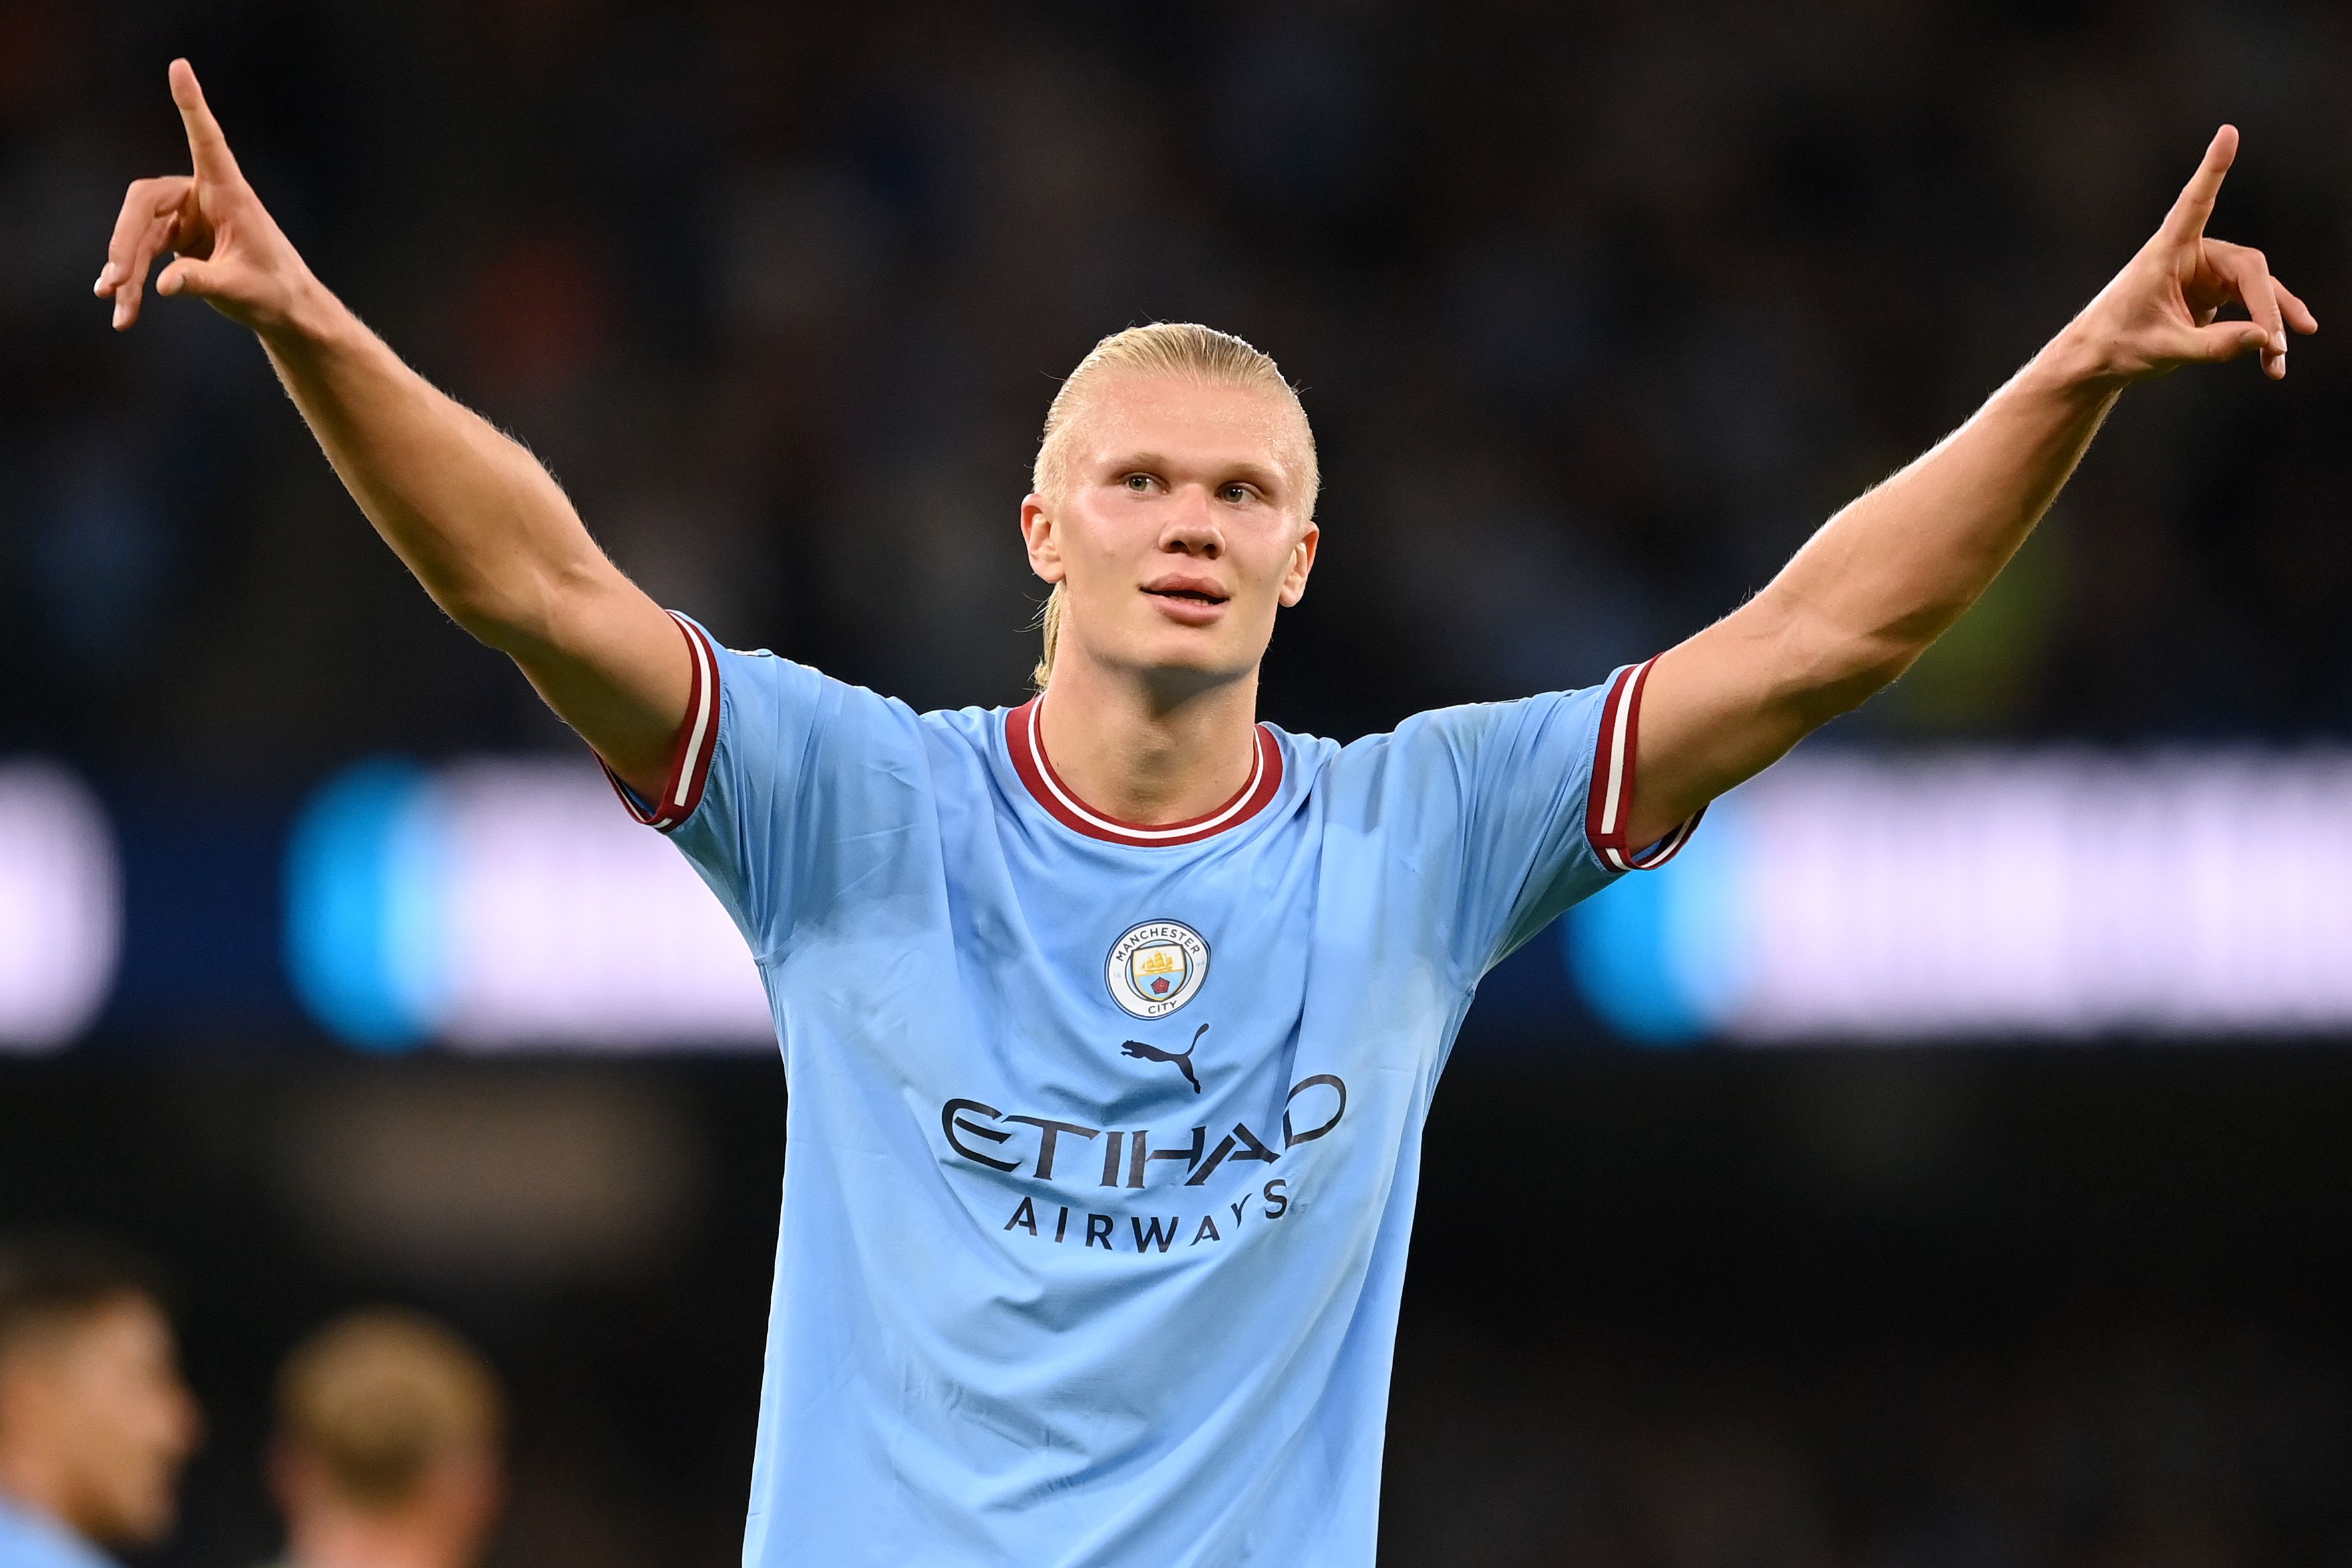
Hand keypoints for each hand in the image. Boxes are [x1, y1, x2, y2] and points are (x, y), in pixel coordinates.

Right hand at [94, 59, 315, 334]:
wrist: (285, 311)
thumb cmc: (275, 293)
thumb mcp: (240, 290)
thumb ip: (202, 283)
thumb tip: (161, 285)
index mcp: (230, 193)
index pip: (207, 142)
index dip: (192, 106)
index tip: (180, 66)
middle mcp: (204, 196)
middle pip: (146, 203)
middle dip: (126, 241)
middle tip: (116, 279)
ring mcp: (187, 217)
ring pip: (139, 233)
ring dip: (126, 269)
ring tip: (116, 305)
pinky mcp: (177, 238)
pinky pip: (143, 252)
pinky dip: (133, 279)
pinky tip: (121, 306)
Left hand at [2059, 126, 2317, 384]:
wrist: (2098, 360)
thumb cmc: (2117, 346)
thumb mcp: (2164, 350)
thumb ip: (2214, 346)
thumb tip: (2267, 339)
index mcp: (2166, 252)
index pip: (2195, 204)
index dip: (2213, 169)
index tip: (2227, 132)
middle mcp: (2189, 253)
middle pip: (2249, 269)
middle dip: (2267, 308)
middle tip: (2277, 345)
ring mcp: (2204, 272)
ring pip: (2255, 290)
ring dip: (2268, 325)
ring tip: (2277, 364)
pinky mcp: (2212, 291)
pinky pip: (2248, 306)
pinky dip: (2259, 332)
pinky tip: (2272, 358)